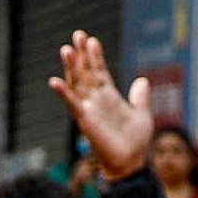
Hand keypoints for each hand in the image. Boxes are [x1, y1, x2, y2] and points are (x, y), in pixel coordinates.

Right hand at [52, 30, 154, 181]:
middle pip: (86, 72)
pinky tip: (54, 81)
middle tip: (77, 34)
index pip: (99, 71)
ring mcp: (90, 109)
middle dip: (81, 54)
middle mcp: (97, 100)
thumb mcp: (142, 114)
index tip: (92, 40)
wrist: (131, 164)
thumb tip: (143, 80)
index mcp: (109, 97)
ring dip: (71, 67)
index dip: (95, 56)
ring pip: (77, 84)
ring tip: (66, 49)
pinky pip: (72, 104)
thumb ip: (140, 97)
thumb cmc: (136, 142)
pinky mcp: (85, 120)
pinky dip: (63, 93)